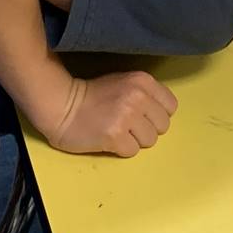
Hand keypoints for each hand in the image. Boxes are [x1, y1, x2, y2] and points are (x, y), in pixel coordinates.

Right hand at [42, 70, 177, 156]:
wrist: (61, 105)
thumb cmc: (91, 95)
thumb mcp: (123, 83)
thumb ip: (144, 94)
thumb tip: (160, 113)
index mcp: (143, 81)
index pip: (171, 107)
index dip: (157, 114)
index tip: (142, 116)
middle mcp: (138, 97)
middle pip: (163, 126)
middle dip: (147, 129)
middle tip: (127, 126)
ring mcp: (127, 117)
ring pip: (150, 141)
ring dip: (135, 140)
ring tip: (117, 132)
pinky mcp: (115, 136)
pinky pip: (132, 151)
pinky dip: (121, 149)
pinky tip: (108, 139)